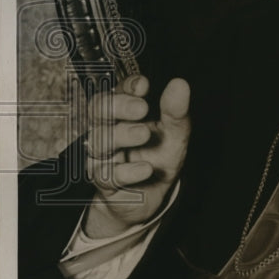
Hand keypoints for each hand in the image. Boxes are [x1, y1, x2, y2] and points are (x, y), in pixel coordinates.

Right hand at [84, 74, 190, 239]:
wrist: (153, 195)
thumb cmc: (159, 156)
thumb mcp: (175, 134)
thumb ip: (175, 111)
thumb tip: (180, 84)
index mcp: (125, 113)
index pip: (118, 91)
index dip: (127, 86)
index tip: (144, 85)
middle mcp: (109, 129)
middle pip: (99, 111)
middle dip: (119, 106)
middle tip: (142, 108)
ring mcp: (103, 155)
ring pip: (99, 141)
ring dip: (122, 136)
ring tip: (144, 134)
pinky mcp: (105, 182)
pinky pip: (107, 175)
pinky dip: (127, 172)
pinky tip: (146, 169)